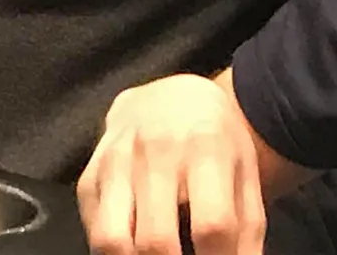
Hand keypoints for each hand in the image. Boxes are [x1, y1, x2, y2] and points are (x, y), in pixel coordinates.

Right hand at [78, 73, 266, 254]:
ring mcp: (116, 161)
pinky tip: (137, 248)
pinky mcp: (89, 176)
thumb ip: (248, 231)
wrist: (168, 97)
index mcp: (206, 147)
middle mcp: (155, 150)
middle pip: (157, 241)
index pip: (212, 226)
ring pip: (112, 241)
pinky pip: (94, 231)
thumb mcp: (244, 175)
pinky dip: (116, 251)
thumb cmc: (214, 143)